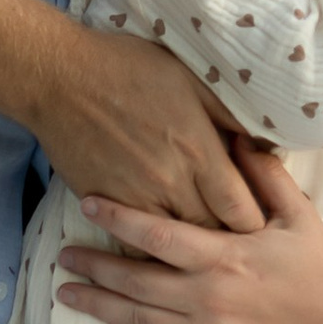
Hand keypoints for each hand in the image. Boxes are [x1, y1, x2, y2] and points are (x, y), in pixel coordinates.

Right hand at [29, 21, 263, 230]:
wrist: (59, 78)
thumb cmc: (128, 69)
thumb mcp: (191, 80)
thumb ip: (228, 116)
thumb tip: (263, 142)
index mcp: (198, 149)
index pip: (241, 209)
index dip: (254, 223)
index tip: (259, 226)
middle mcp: (171, 182)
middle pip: (212, 234)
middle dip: (226, 242)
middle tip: (236, 245)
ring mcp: (135, 198)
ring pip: (172, 246)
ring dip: (187, 249)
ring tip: (201, 253)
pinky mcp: (105, 205)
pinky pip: (134, 243)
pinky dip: (148, 248)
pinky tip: (157, 248)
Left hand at [60, 147, 322, 323]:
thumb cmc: (319, 272)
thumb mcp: (298, 216)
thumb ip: (265, 178)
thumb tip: (235, 138)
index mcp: (224, 256)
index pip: (157, 234)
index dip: (118, 218)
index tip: (88, 202)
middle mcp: (206, 295)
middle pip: (134, 278)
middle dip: (94, 263)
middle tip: (61, 252)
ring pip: (136, 317)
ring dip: (96, 303)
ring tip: (63, 290)